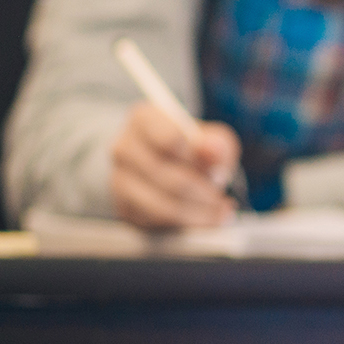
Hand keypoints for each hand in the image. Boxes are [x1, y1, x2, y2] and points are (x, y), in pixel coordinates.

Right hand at [110, 102, 240, 229]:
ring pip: (160, 203)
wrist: (171, 167)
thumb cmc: (194, 148)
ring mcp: (118, 178)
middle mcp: (124, 147)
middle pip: (165, 174)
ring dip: (197, 212)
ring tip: (221, 212)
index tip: (219, 169)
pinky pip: (156, 221)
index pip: (168, 139)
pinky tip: (208, 219)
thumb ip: (216, 143)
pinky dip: (187, 223)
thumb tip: (212, 150)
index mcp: (144, 119)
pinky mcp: (123, 207)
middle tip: (225, 199)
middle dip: (202, 191)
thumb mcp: (212, 139)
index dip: (196, 158)